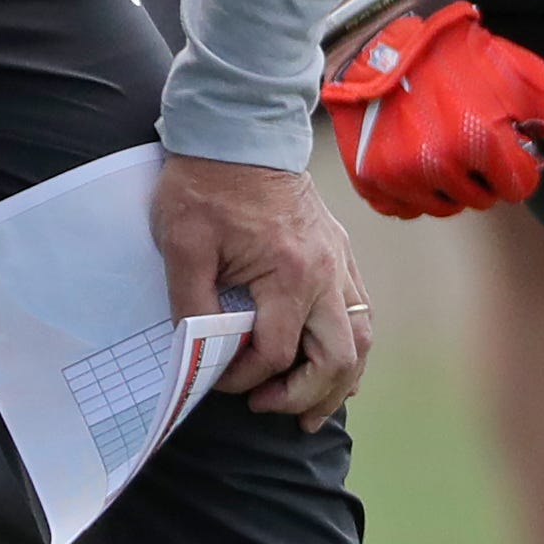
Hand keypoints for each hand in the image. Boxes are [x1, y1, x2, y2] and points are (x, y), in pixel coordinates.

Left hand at [153, 153, 368, 431]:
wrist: (240, 130)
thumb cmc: (206, 185)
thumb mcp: (183, 245)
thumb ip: (193, 304)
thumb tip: (199, 353)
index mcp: (289, 273)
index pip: (275, 352)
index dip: (243, 378)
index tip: (215, 380)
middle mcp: (326, 273)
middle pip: (337, 359)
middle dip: (303, 396)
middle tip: (264, 406)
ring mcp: (339, 263)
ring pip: (361, 341)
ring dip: (338, 382)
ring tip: (308, 413)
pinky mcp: (339, 254)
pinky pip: (361, 313)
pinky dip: (350, 349)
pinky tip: (333, 369)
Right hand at [322, 0, 543, 219]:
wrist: (381, 36)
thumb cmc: (461, 55)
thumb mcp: (526, 79)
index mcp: (482, 142)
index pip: (520, 187)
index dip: (516, 158)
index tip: (499, 130)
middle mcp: (438, 164)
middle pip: (482, 199)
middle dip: (482, 170)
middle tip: (466, 128)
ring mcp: (400, 174)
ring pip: (444, 207)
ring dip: (448, 180)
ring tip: (438, 135)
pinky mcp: (369, 180)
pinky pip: (404, 209)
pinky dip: (410, 188)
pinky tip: (411, 149)